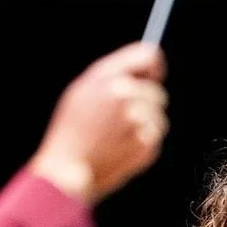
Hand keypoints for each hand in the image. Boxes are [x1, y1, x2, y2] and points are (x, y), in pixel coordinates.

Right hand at [29, 40, 168, 204]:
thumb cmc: (72, 130)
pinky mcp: (145, 144)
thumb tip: (146, 71)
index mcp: (109, 78)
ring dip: (146, 126)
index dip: (154, 68)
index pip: (149, 57)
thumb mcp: (83, 91)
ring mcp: (138, 121)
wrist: (67, 169)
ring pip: (159, 117)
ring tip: (118, 136)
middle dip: (146, 104)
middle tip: (123, 119)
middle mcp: (126, 96)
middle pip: (157, 92)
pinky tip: (122, 149)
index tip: (154, 77)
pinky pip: (156, 138)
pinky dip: (144, 144)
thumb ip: (113, 76)